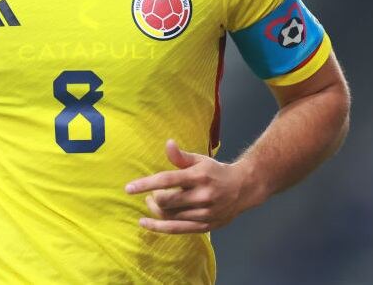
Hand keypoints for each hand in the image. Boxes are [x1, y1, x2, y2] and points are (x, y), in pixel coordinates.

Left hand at [124, 139, 253, 233]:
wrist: (243, 189)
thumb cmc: (216, 172)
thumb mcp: (200, 160)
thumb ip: (181, 156)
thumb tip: (167, 143)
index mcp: (198, 176)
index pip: (167, 180)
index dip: (146, 184)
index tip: (129, 188)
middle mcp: (202, 195)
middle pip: (166, 201)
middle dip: (153, 198)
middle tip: (149, 195)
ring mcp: (204, 213)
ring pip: (170, 216)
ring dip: (155, 211)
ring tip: (150, 204)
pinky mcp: (205, 226)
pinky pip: (177, 229)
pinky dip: (159, 227)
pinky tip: (146, 224)